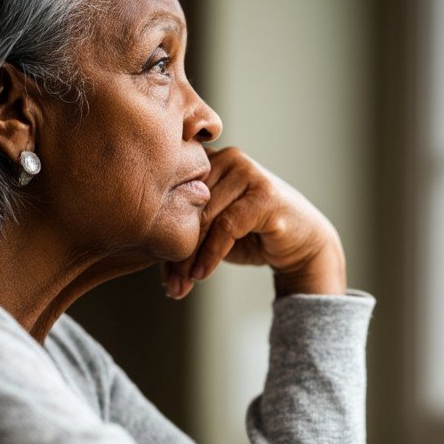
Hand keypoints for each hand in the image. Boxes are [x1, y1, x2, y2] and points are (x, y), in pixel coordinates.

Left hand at [162, 146, 345, 299]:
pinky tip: (202, 275)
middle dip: (174, 250)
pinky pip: (226, 227)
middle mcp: (228, 158)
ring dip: (190, 258)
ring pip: (204, 218)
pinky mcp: (264, 194)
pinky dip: (211, 255)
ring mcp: (248, 173)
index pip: (174, 192)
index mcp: (209, 159)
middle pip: (187, 206)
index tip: (154, 264)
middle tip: (169, 284)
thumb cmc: (252, 236)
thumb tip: (142, 250)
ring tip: (182, 285)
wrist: (301, 244)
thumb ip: (183, 230)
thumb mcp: (211, 230)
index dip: (161, 229)